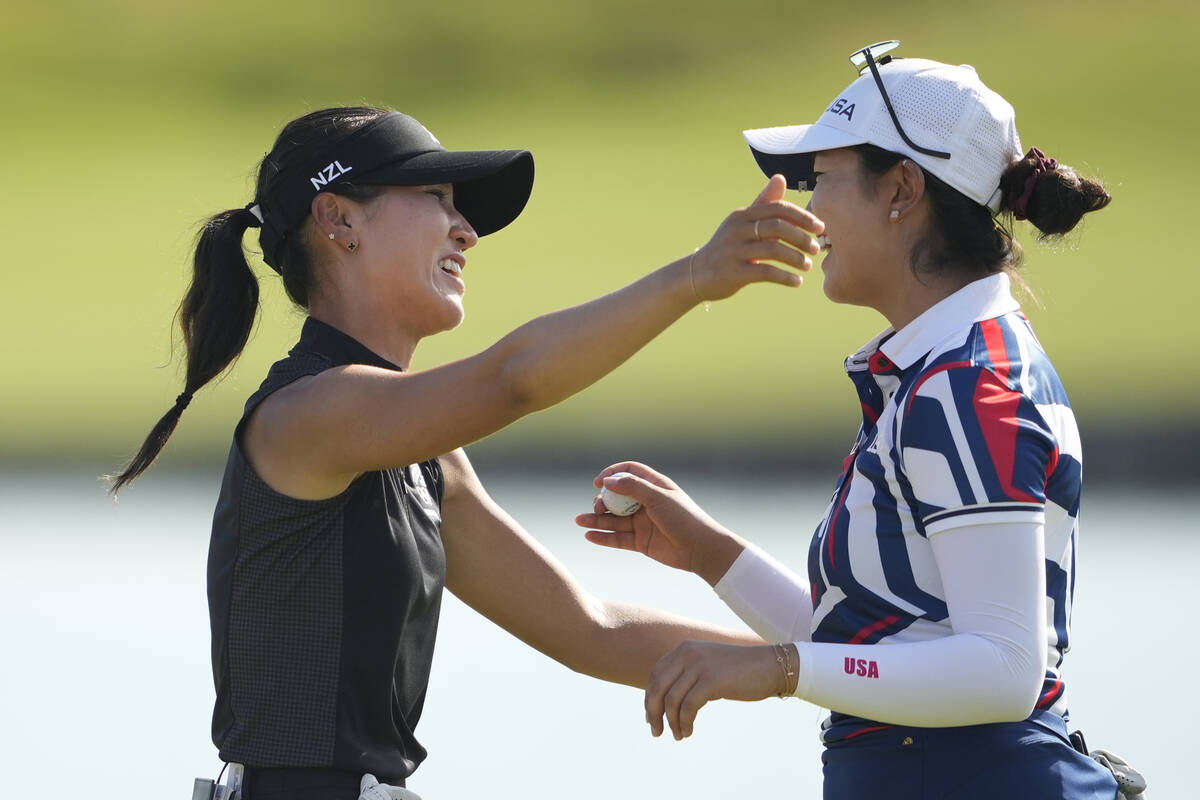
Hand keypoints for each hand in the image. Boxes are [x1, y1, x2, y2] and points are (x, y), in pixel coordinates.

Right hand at [575, 462, 742, 584]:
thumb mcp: (658, 497)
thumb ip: (633, 487)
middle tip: (597, 507)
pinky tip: (589, 536)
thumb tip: (608, 481)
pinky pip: (617, 538)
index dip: (612, 474)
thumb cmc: (684, 518)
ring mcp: (642, 523)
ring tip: (579, 521)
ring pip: (614, 519)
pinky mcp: (641, 542)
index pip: (628, 473)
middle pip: (617, 497)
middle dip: (603, 500)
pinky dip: (603, 537)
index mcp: (654, 486)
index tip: (598, 482)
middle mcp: (646, 503)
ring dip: (596, 519)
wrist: (701, 549)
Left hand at [644, 641, 789, 739]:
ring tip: (679, 735)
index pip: (655, 675)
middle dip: (653, 713)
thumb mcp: (707, 666)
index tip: (651, 719)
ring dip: (671, 722)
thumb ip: (687, 675)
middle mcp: (687, 653)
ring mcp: (699, 665)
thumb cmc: (739, 671)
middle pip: (658, 687)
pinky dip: (685, 723)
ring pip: (671, 700)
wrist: (769, 666)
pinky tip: (689, 731)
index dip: (649, 699)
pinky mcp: (711, 680)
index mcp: (683, 649)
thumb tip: (665, 701)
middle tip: (656, 732)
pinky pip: (688, 707)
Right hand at [687, 174, 823, 302]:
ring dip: (796, 258)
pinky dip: (785, 277)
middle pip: (777, 227)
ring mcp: (733, 251)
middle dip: (801, 237)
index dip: (802, 216)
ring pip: (773, 249)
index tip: (819, 227)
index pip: (777, 208)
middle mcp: (736, 230)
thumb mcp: (742, 223)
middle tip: (816, 248)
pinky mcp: (733, 273)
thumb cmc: (727, 248)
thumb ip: (763, 203)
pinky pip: (765, 272)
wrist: (696, 275)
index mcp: (742, 215)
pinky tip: (797, 282)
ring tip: (808, 266)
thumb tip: (780, 178)